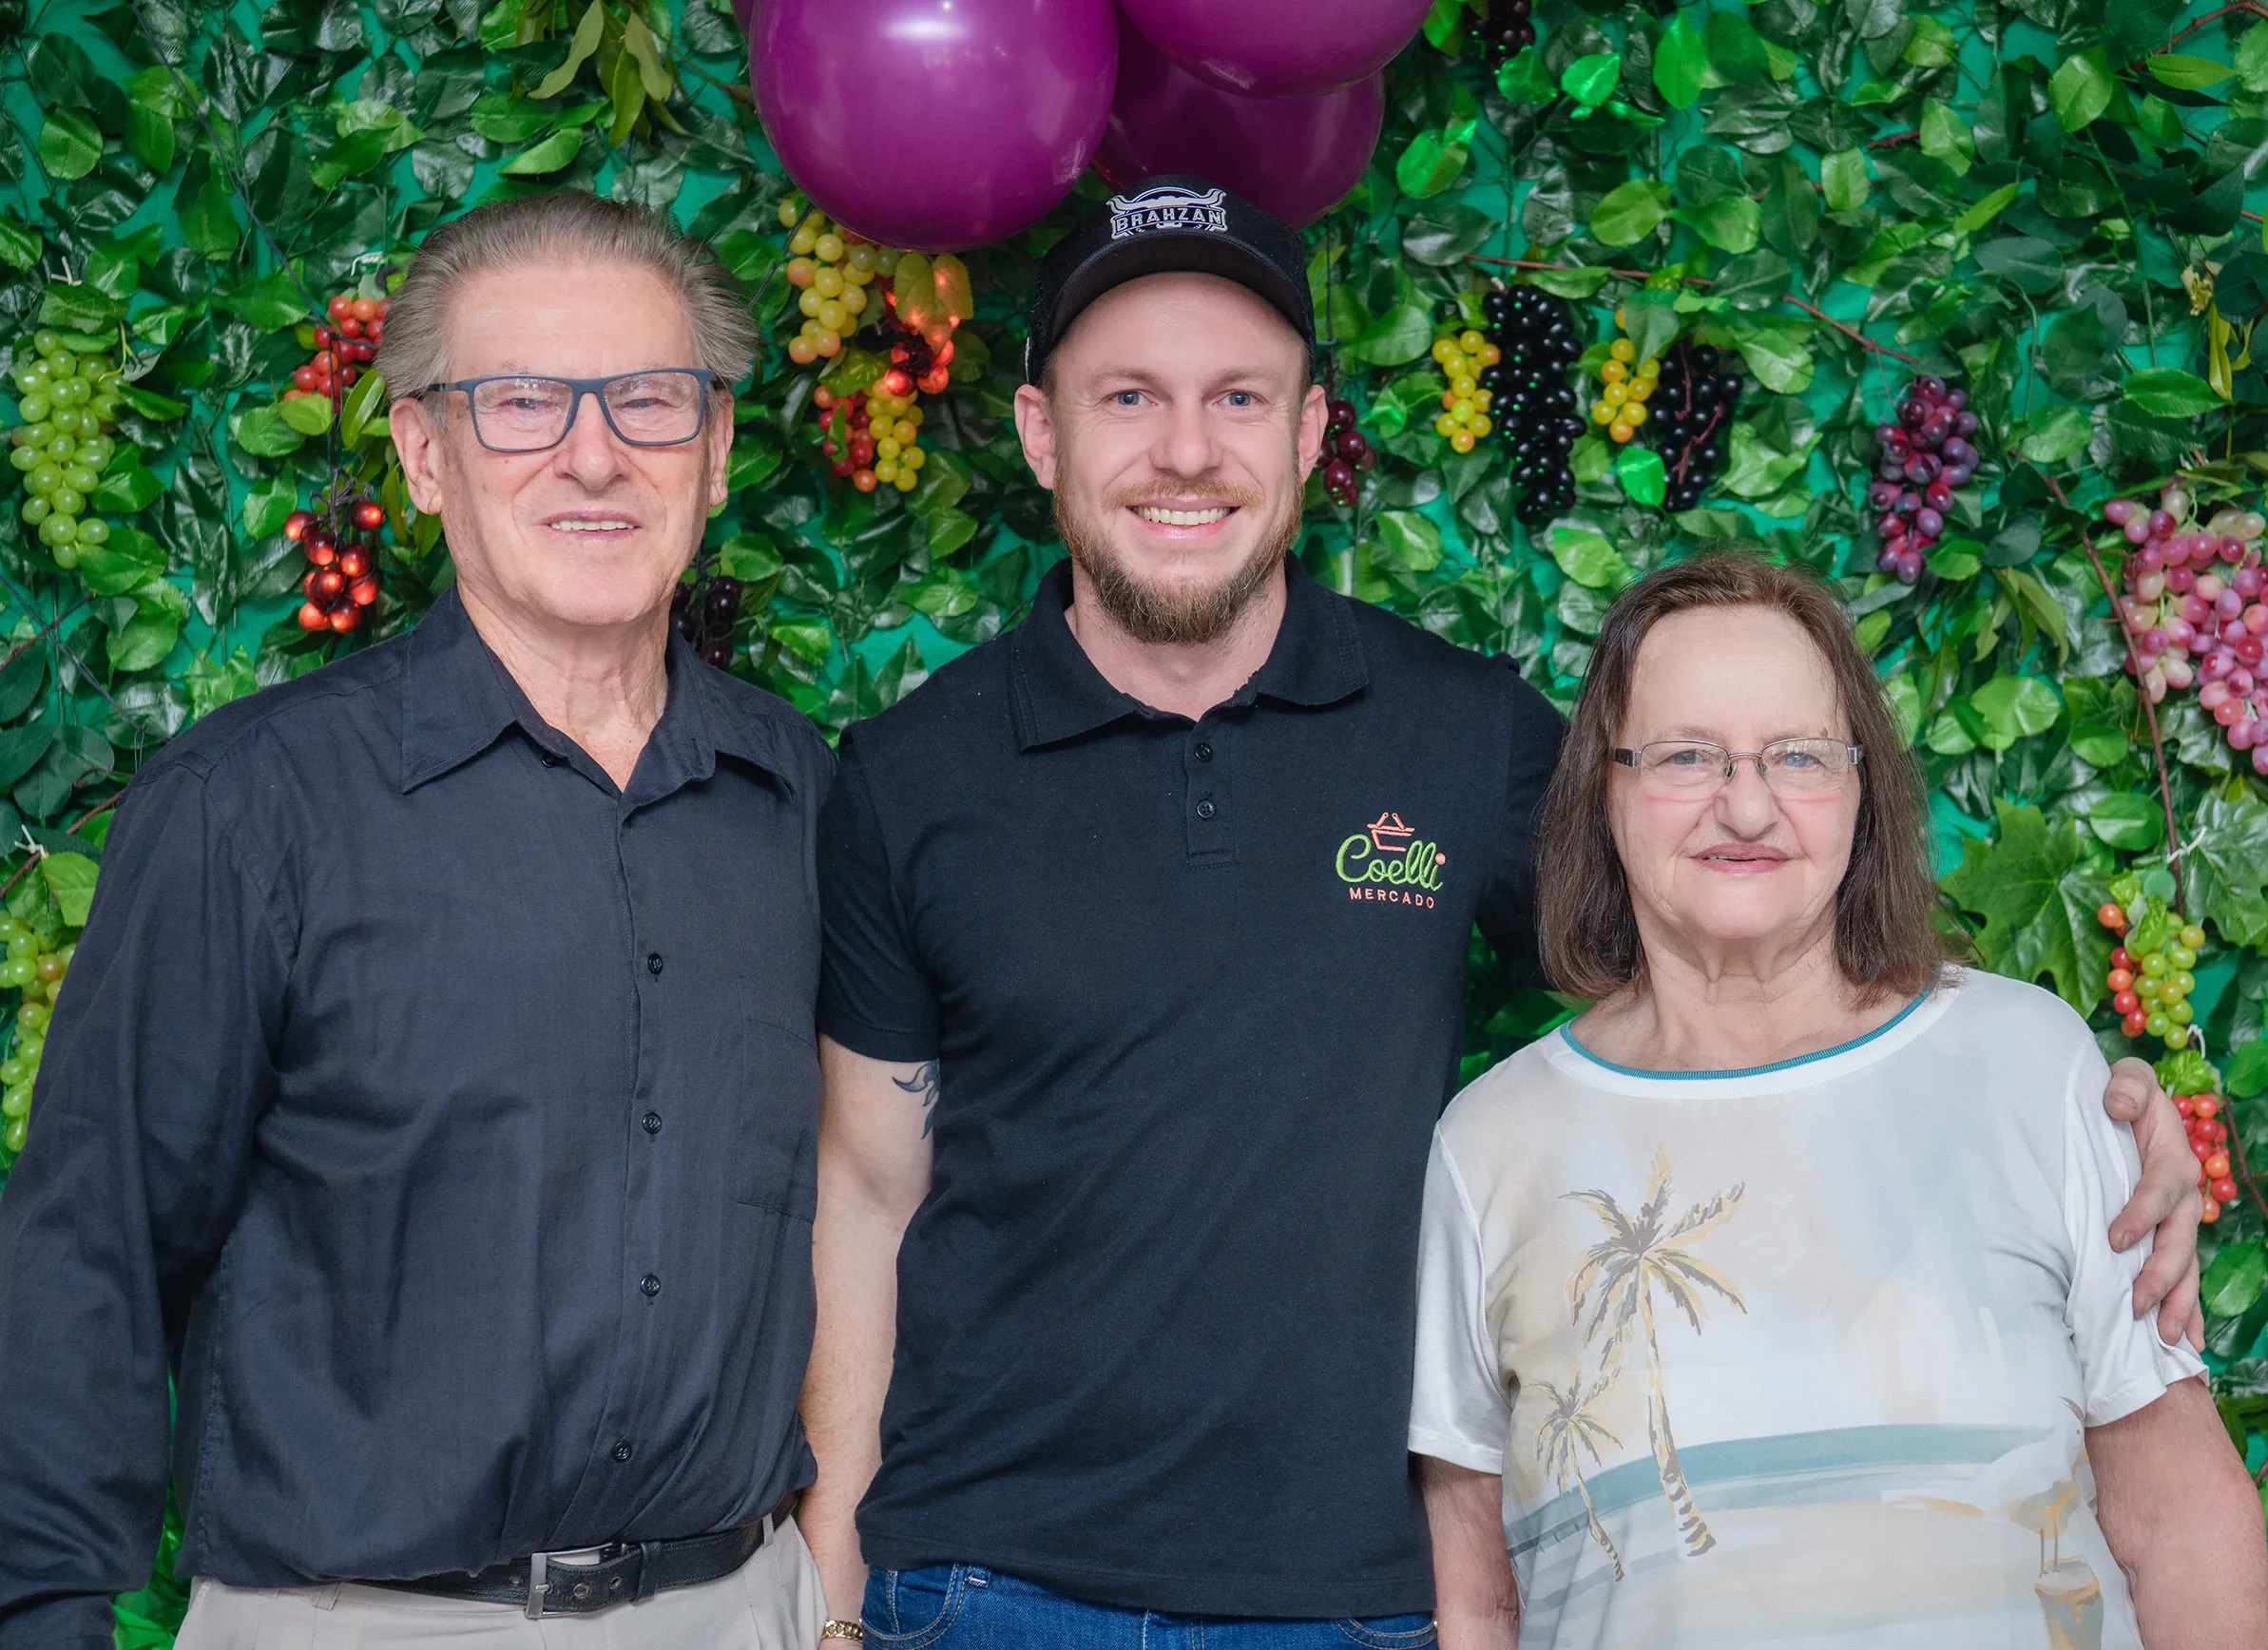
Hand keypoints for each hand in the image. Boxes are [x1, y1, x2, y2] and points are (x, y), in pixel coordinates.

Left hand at [2104, 1055, 2204, 1348]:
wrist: (2128, 1109)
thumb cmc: (2123, 1097)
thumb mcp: (2128, 1080)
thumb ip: (2127, 1087)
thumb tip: (2118, 1106)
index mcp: (2172, 1160)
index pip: (2159, 1191)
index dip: (2141, 1215)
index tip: (2115, 1240)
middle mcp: (2183, 1196)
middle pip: (2178, 1240)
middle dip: (2160, 1275)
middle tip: (2136, 1304)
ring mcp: (2180, 1221)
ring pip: (2185, 1266)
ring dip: (2176, 1302)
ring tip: (2163, 1336)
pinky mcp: (2168, 1236)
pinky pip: (2182, 1275)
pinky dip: (2183, 1308)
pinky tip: (2182, 1341)